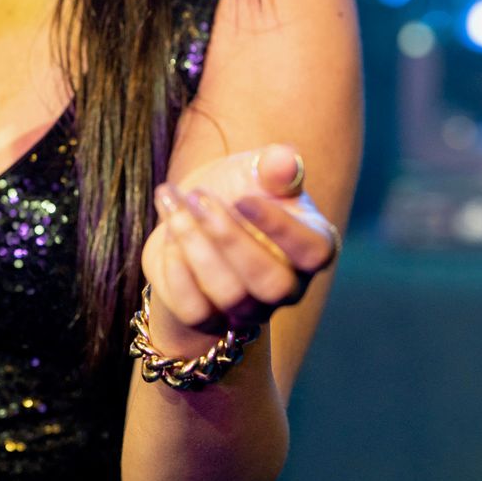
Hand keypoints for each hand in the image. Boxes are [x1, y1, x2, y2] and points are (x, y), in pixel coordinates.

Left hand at [139, 144, 338, 349]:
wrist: (196, 217)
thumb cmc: (238, 191)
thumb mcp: (256, 169)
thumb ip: (274, 165)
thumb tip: (285, 161)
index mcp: (311, 246)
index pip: (314, 252)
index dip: (281, 229)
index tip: (242, 199)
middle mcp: (288, 287)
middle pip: (271, 283)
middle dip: (229, 237)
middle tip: (197, 197)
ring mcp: (249, 310)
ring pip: (230, 296)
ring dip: (196, 246)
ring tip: (175, 204)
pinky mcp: (209, 319)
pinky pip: (195, 310)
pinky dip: (177, 272)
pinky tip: (168, 237)